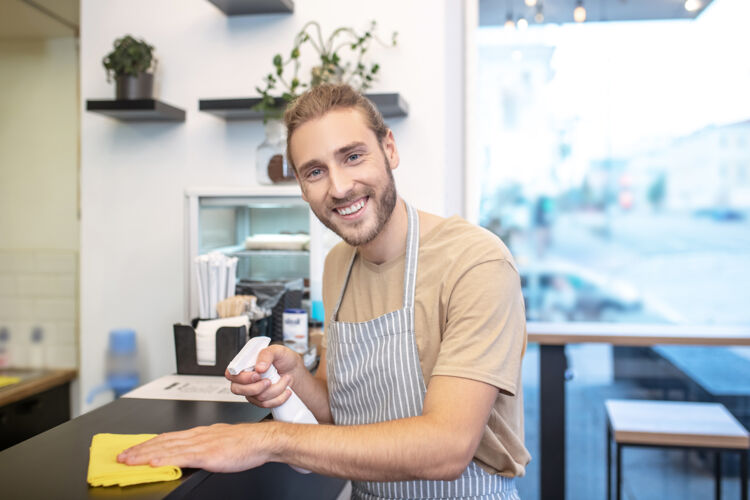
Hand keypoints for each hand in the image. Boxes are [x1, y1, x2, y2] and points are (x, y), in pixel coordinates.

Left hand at [117, 423, 270, 472]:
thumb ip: (204, 447)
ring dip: (146, 454)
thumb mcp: (220, 442)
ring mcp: (202, 444)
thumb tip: (190, 454)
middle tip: (121, 456)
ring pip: (168, 448)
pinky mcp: (209, 454)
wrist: (263, 440)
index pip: (167, 437)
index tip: (133, 449)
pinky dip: (167, 459)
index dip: (148, 443)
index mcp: (200, 433)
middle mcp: (198, 436)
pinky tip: (154, 462)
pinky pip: (183, 457)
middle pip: (163, 441)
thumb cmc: (246, 443)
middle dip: (140, 449)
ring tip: (129, 460)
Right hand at [225, 344, 301, 407]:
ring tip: (285, 379)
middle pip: (238, 389)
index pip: (231, 373)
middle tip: (270, 381)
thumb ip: (267, 354)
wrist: (296, 372)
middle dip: (257, 387)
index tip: (257, 375)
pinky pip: (266, 404)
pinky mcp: (261, 400)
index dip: (241, 377)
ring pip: (257, 397)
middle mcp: (246, 378)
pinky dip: (279, 398)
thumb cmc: (285, 359)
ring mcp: (252, 390)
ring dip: (275, 389)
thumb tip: (259, 367)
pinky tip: (285, 390)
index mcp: (245, 364)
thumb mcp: (278, 351)